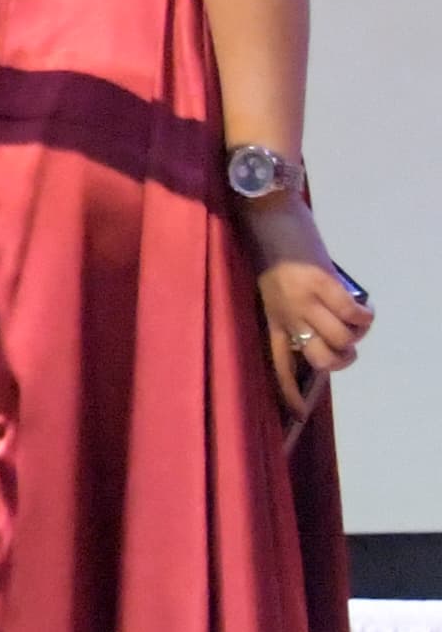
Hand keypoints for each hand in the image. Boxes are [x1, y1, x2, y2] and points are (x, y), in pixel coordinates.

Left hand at [247, 195, 373, 421]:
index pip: (277, 366)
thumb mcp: (271, 289)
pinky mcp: (322, 283)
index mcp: (271, 319)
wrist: (265, 215)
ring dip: (356, 336)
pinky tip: (364, 309)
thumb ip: (291, 311)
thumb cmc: (267, 249)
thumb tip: (323, 329)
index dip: (289, 394)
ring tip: (354, 321)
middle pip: (322, 361)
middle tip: (345, 346)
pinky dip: (366, 316)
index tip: (298, 416)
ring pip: (341, 341)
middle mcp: (286, 316)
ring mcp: (304, 301)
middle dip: (342, 360)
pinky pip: (354, 314)